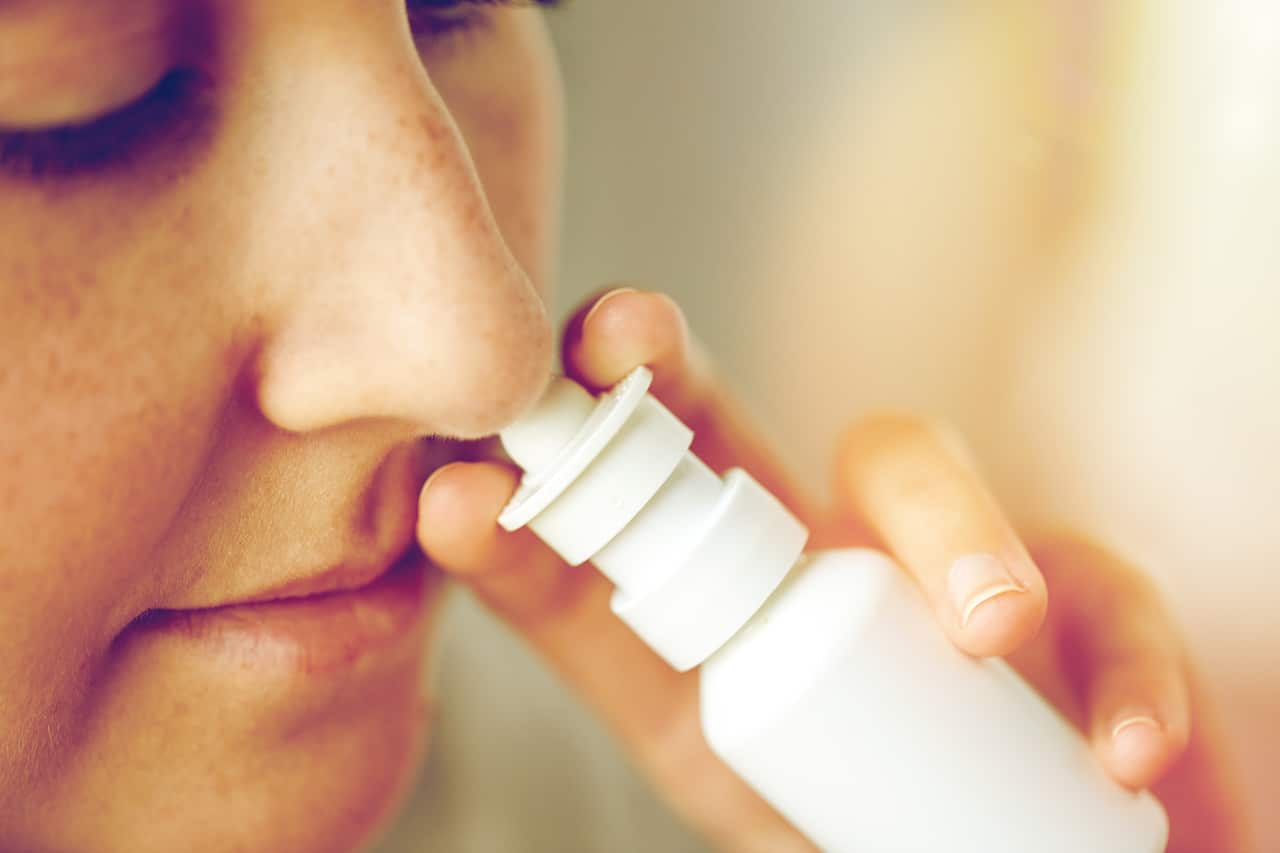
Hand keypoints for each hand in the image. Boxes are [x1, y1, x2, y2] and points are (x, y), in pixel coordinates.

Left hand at [416, 287, 1245, 851]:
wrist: (1020, 850)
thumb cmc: (848, 807)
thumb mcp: (715, 754)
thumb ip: (631, 667)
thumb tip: (457, 516)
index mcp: (711, 605)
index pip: (612, 514)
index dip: (548, 482)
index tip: (464, 482)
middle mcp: (807, 551)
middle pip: (726, 430)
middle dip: (664, 378)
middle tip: (624, 338)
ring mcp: (934, 558)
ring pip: (918, 472)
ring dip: (950, 531)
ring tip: (985, 634)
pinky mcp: (1083, 600)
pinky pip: (1108, 600)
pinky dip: (1125, 674)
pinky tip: (1122, 744)